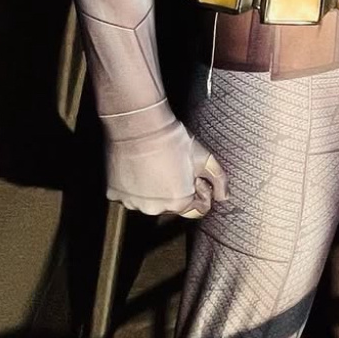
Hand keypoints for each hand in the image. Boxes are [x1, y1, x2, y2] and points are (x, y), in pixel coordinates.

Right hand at [101, 103, 228, 218]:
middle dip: (177, 190)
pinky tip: (141, 168)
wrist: (140, 128)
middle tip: (175, 168)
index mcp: (179, 203)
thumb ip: (218, 181)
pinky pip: (130, 195)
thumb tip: (223, 196)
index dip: (199, 191)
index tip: (195, 177)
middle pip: (173, 206)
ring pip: (150, 202)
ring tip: (157, 166)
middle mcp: (155, 209)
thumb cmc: (172, 141)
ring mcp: (133, 203)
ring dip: (155, 190)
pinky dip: (135, 186)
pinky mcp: (115, 195)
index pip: (197, 209)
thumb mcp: (205, 158)